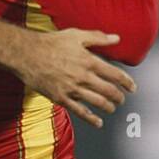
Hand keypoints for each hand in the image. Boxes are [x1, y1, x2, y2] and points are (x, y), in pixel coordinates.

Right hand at [14, 28, 135, 127]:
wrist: (26, 54)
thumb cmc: (50, 43)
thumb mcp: (76, 35)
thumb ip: (98, 37)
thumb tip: (116, 38)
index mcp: (89, 61)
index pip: (115, 75)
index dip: (127, 82)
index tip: (132, 87)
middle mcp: (83, 76)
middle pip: (109, 91)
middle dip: (119, 97)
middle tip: (122, 99)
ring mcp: (72, 89)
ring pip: (98, 102)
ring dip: (109, 107)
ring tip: (112, 108)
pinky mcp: (61, 98)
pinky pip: (80, 111)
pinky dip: (92, 119)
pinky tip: (98, 122)